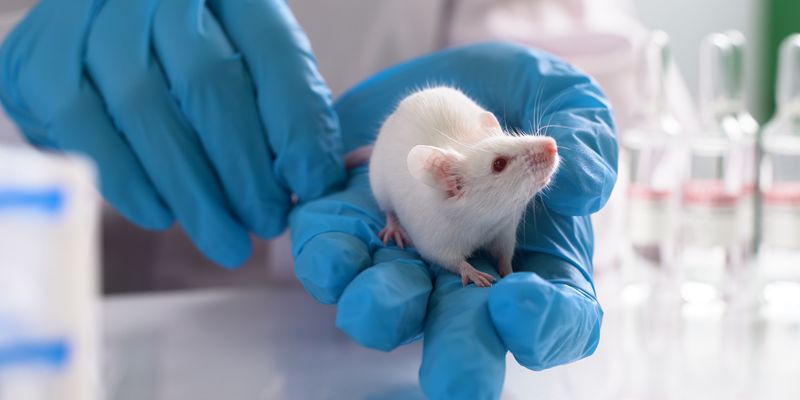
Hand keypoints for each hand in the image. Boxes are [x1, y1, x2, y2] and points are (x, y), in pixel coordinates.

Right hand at [0, 0, 343, 266]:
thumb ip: (281, 105)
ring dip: (193, 190)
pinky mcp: (38, 56)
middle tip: (266, 223)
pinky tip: (161, 214)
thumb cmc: (190, 57)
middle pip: (207, 83)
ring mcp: (92, 17)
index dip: (297, 126)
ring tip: (226, 237)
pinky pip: (82, 126)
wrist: (106, 30)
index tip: (313, 187)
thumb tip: (312, 180)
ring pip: (145, 108)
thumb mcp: (246, 60)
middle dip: (245, 170)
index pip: (272, 52)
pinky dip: (128, 181)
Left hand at [291, 42, 616, 398]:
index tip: (520, 305)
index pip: (556, 315)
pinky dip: (334, 261)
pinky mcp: (357, 230)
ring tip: (379, 296)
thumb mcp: (568, 100)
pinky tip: (339, 249)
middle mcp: (473, 272)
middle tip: (456, 381)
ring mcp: (412, 257)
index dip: (544, 325)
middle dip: (460, 359)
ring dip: (385, 310)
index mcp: (539, 258)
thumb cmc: (524, 93)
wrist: (449, 76)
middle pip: (470, 335)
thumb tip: (582, 192)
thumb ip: (587, 139)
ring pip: (395, 307)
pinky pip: (337, 260)